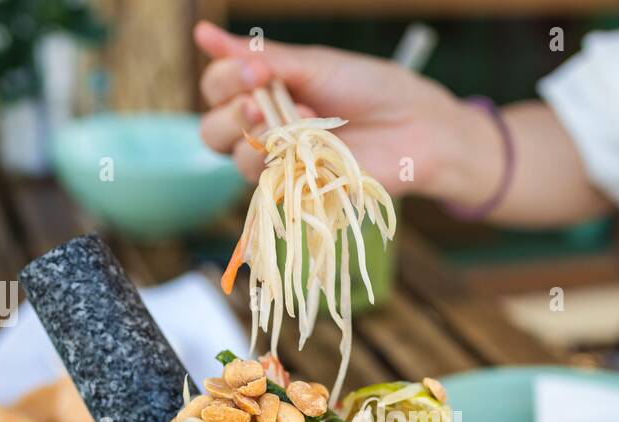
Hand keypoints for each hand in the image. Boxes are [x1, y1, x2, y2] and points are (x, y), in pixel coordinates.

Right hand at [193, 21, 477, 198]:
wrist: (415, 126)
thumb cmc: (370, 89)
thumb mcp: (313, 64)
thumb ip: (261, 57)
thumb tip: (203, 34)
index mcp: (264, 93)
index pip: (216, 89)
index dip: (225, 79)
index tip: (257, 67)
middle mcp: (265, 129)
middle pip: (212, 131)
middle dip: (231, 112)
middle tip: (260, 99)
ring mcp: (281, 163)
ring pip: (236, 159)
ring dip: (260, 136)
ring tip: (301, 121)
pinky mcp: (300, 191)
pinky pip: (270, 184)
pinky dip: (286, 160)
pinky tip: (312, 145)